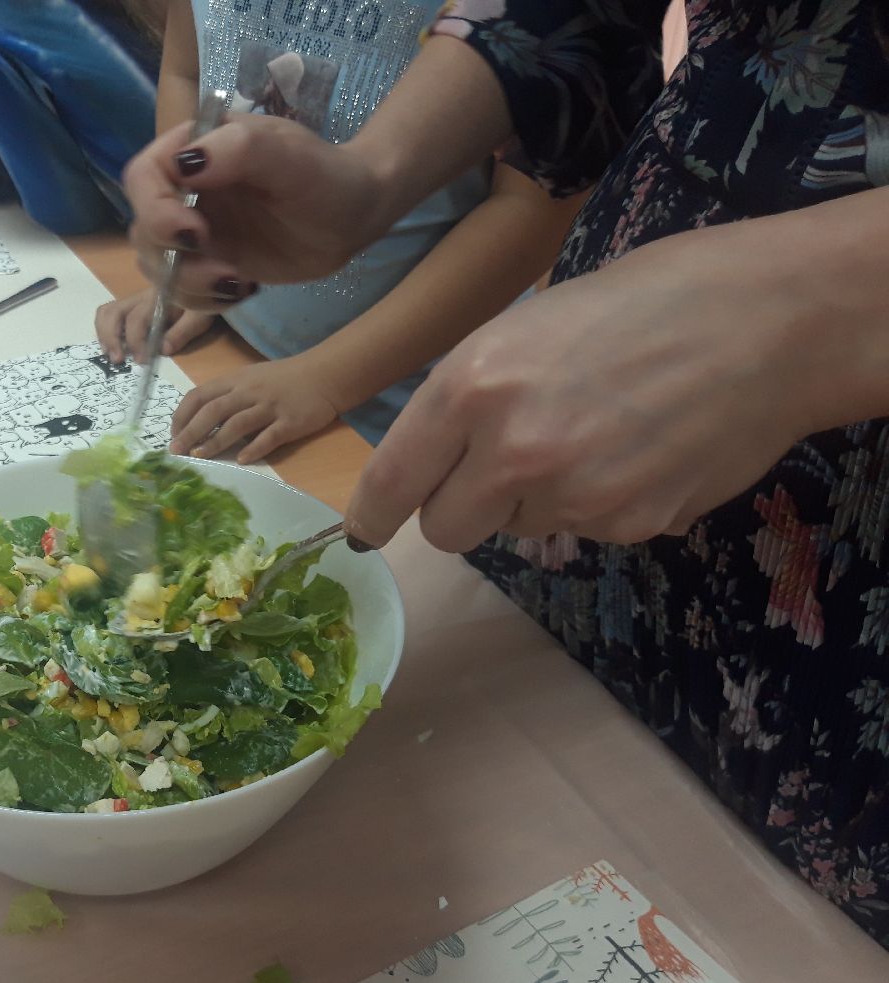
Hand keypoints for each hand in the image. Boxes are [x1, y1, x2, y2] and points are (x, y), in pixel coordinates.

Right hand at [94, 289, 216, 364]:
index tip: (141, 361)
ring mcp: (133, 300)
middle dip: (110, 337)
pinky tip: (112, 345)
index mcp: (157, 299)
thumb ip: (182, 332)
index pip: (136, 319)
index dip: (135, 341)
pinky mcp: (131, 306)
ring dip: (104, 334)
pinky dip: (105, 329)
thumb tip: (163, 350)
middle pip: (113, 312)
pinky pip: (109, 313)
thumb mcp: (199, 317)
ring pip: (106, 311)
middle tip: (117, 360)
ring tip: (110, 354)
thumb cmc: (201, 304)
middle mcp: (140, 297)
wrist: (201, 286)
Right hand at [122, 116, 385, 308]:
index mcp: (193, 151)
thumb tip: (184, 163)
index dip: (155, 209)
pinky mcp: (209, 265)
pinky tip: (244, 290)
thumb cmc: (323, 174)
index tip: (194, 231)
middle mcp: (184, 191)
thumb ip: (236, 149)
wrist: (353, 216)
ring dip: (189, 286)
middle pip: (144, 229)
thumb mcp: (287, 153)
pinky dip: (204, 301)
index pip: (142, 178)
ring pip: (158, 267)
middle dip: (174, 257)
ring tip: (237, 284)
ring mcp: (195, 233)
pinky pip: (183, 291)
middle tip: (225, 270)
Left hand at [171, 355, 339, 463]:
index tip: (172, 434)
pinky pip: (269, 437)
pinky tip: (241, 460)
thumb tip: (199, 422)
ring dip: (214, 441)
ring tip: (199, 457)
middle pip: (213, 411)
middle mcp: (249, 392)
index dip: (182, 416)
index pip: (199, 395)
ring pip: (237, 424)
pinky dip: (253, 448)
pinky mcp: (290, 422)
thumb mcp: (251, 379)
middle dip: (190, 432)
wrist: (325, 374)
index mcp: (236, 380)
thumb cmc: (283, 379)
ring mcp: (270, 407)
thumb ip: (228, 396)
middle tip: (176, 452)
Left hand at [344, 226, 825, 552]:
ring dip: (535, 499)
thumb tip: (431, 461)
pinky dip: (596, 504)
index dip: (372, 515)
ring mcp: (571, 497)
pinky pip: (582, 531)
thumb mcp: (524, 326)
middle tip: (501, 464)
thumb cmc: (643, 299)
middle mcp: (510, 451)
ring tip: (594, 433)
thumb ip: (468, 398)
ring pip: (515, 530)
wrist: (769, 320)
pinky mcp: (627, 526)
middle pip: (445, 530)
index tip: (366, 531)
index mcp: (470, 386)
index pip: (391, 483)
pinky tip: (635, 451)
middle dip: (461, 507)